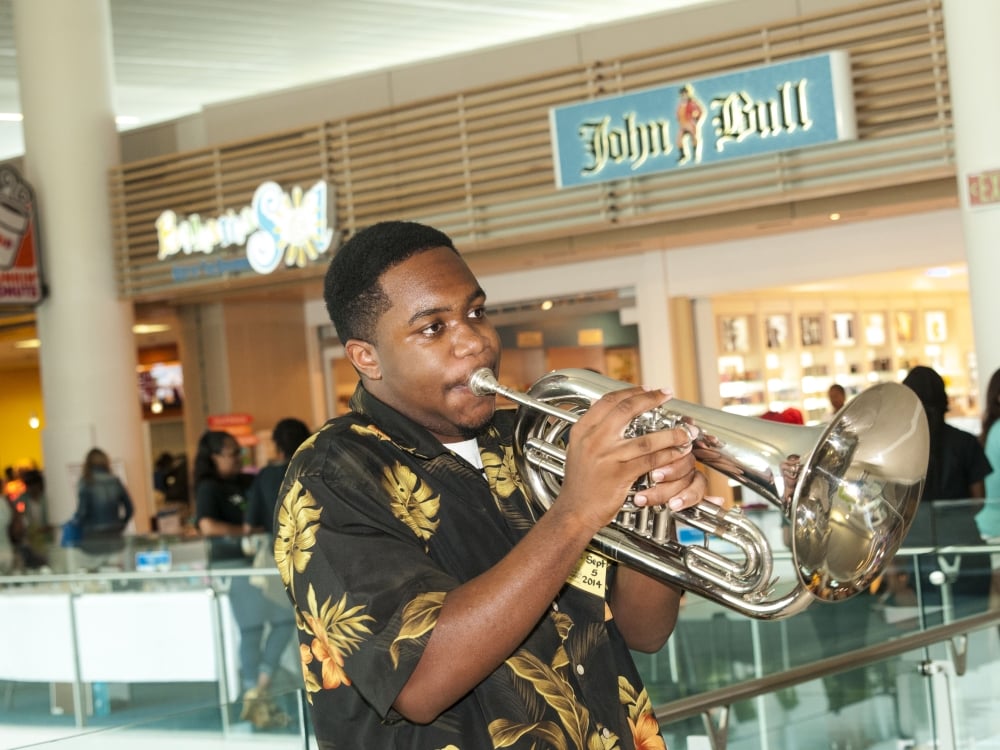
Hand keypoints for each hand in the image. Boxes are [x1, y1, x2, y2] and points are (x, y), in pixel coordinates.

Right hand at [556, 385, 713, 531]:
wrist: (574, 511)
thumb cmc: (579, 483)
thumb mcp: (577, 449)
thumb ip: (592, 431)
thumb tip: (609, 411)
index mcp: (582, 430)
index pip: (608, 401)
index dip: (630, 391)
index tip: (647, 388)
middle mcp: (593, 440)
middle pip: (626, 410)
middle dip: (651, 399)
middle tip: (666, 394)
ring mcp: (607, 457)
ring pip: (646, 439)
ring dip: (670, 434)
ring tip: (683, 431)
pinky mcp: (620, 475)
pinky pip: (650, 460)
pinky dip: (667, 455)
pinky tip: (677, 452)